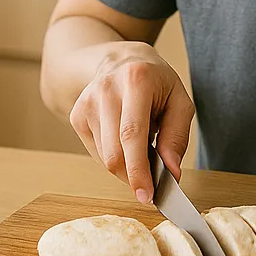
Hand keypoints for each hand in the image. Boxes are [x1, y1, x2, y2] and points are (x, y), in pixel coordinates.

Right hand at [68, 42, 194, 203]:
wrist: (120, 60)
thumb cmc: (156, 82)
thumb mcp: (179, 100)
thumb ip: (177, 136)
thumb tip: (171, 171)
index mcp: (136, 80)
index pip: (132, 135)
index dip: (138, 170)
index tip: (147, 196)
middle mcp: (106, 89)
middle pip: (114, 152)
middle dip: (134, 176)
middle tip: (151, 185)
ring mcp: (86, 102)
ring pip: (104, 157)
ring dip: (126, 165)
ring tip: (142, 147)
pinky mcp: (76, 115)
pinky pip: (96, 153)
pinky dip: (114, 157)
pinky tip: (124, 141)